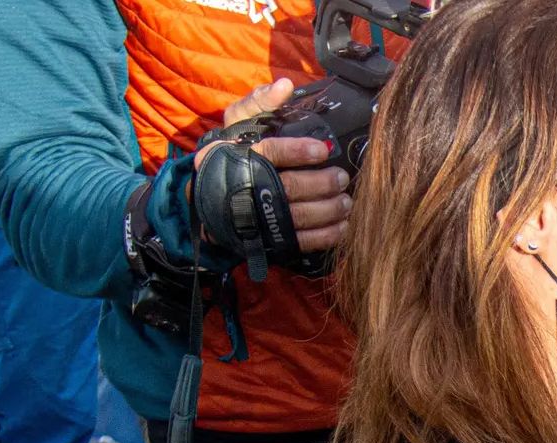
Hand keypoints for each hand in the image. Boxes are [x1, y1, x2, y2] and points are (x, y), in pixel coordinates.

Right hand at [196, 78, 353, 251]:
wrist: (210, 194)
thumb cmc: (235, 152)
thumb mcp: (239, 121)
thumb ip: (260, 102)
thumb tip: (285, 86)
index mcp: (241, 155)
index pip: (270, 152)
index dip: (297, 151)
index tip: (322, 150)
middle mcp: (247, 186)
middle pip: (289, 188)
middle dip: (321, 184)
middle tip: (341, 178)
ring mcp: (257, 216)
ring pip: (298, 217)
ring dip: (329, 210)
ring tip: (346, 201)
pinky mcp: (268, 238)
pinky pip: (301, 241)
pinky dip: (326, 235)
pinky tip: (342, 225)